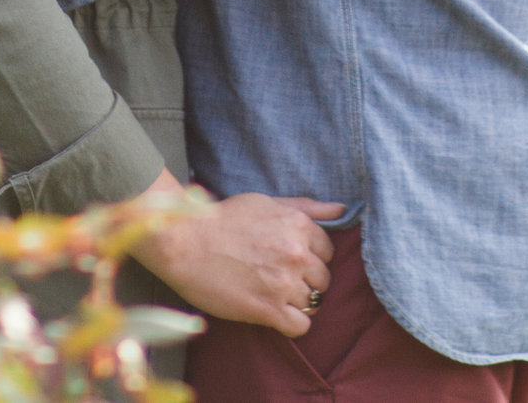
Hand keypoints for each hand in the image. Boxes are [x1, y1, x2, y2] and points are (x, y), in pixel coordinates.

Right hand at [131, 178, 341, 337]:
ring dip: (296, 302)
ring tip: (272, 295)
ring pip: (313, 302)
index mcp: (298, 225)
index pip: (328, 251)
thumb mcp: (267, 203)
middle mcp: (296, 253)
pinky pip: (300, 326)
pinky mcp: (267, 309)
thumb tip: (342, 210)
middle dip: (306, 281)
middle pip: (323, 279)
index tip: (289, 260)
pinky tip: (274, 314)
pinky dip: (291, 324)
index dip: (310, 257)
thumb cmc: (223, 219)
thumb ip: (307, 207)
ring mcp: (283, 283)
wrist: (184, 242)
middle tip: (279, 279)